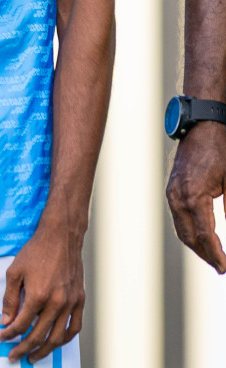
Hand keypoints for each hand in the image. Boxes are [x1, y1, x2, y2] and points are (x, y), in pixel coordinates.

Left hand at [0, 220, 83, 361]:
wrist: (60, 238)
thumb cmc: (36, 252)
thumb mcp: (14, 272)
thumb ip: (10, 299)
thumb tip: (6, 320)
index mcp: (38, 296)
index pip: (21, 324)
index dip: (10, 334)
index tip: (3, 337)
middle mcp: (56, 303)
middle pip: (39, 335)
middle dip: (24, 348)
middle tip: (15, 356)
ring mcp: (70, 303)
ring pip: (58, 337)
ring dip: (45, 350)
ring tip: (34, 357)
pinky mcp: (80, 301)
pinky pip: (75, 327)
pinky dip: (65, 339)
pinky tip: (56, 343)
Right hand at [168, 121, 225, 271]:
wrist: (201, 124)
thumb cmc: (220, 149)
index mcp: (194, 195)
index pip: (203, 235)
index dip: (216, 254)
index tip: (225, 268)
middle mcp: (178, 196)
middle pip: (188, 236)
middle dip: (205, 255)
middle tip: (221, 268)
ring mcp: (172, 192)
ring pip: (181, 229)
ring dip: (196, 245)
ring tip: (213, 257)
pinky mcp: (172, 189)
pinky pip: (178, 217)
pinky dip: (189, 231)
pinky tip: (201, 236)